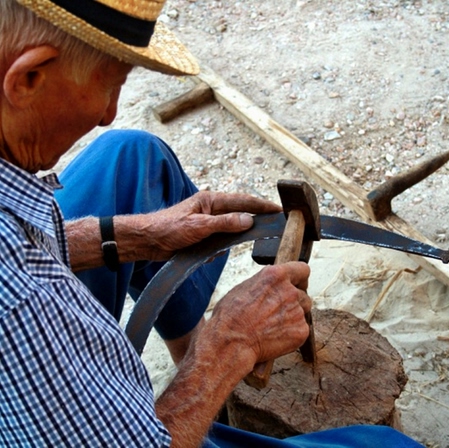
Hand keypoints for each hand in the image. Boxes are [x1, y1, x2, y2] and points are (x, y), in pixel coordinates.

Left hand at [134, 191, 280, 260]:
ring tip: (240, 243)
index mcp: (211, 200)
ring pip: (229, 231)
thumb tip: (249, 221)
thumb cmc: (168, 228)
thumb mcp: (199, 225)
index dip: (262, 205)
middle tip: (273, 225)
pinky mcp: (202, 236)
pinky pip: (218, 243)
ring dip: (232, 239)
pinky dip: (217, 249)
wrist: (146, 241)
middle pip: (239, 214)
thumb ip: (225, 223)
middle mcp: (211, 210)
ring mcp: (207, 223)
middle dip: (253, 220)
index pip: (243, 201)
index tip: (278, 209)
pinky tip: (208, 254)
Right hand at [206, 261, 311, 368]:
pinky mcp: (301, 330)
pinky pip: (301, 330)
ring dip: (292, 318)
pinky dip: (292, 334)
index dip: (300, 278)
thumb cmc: (230, 316)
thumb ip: (264, 284)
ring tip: (272, 327)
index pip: (302, 269)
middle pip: (302, 294)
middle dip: (293, 302)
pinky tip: (274, 338)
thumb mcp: (244, 288)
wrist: (231, 342)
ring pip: (302, 313)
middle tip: (278, 313)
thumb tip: (269, 287)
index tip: (298, 284)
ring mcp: (297, 311)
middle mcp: (290, 291)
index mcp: (276, 276)